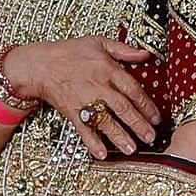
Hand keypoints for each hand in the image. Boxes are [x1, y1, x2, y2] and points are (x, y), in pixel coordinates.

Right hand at [0, 37, 161, 159]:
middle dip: (138, 124)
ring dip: (119, 136)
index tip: (157, 117)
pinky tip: (101, 153)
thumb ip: (123, 49)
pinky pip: (83, 129)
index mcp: (107, 69)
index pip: (133, 89)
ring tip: (131, 149)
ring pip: (105, 121)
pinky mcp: (71, 111)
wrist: (39, 64)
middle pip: (122, 107)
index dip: (146, 104)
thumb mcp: (98, 42)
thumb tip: (145, 54)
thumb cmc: (69, 52)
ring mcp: (84, 100)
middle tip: (150, 137)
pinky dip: (92, 142)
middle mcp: (98, 86)